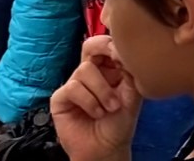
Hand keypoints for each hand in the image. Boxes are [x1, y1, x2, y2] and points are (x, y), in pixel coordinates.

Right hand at [51, 35, 142, 160]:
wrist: (107, 149)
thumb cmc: (120, 123)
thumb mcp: (133, 95)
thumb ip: (130, 72)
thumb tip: (123, 51)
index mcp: (109, 68)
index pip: (107, 44)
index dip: (114, 44)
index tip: (124, 54)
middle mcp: (91, 73)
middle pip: (90, 45)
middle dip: (102, 48)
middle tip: (115, 60)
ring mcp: (75, 84)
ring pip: (84, 70)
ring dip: (102, 90)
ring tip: (111, 107)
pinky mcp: (61, 98)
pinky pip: (73, 88)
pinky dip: (89, 101)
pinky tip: (96, 113)